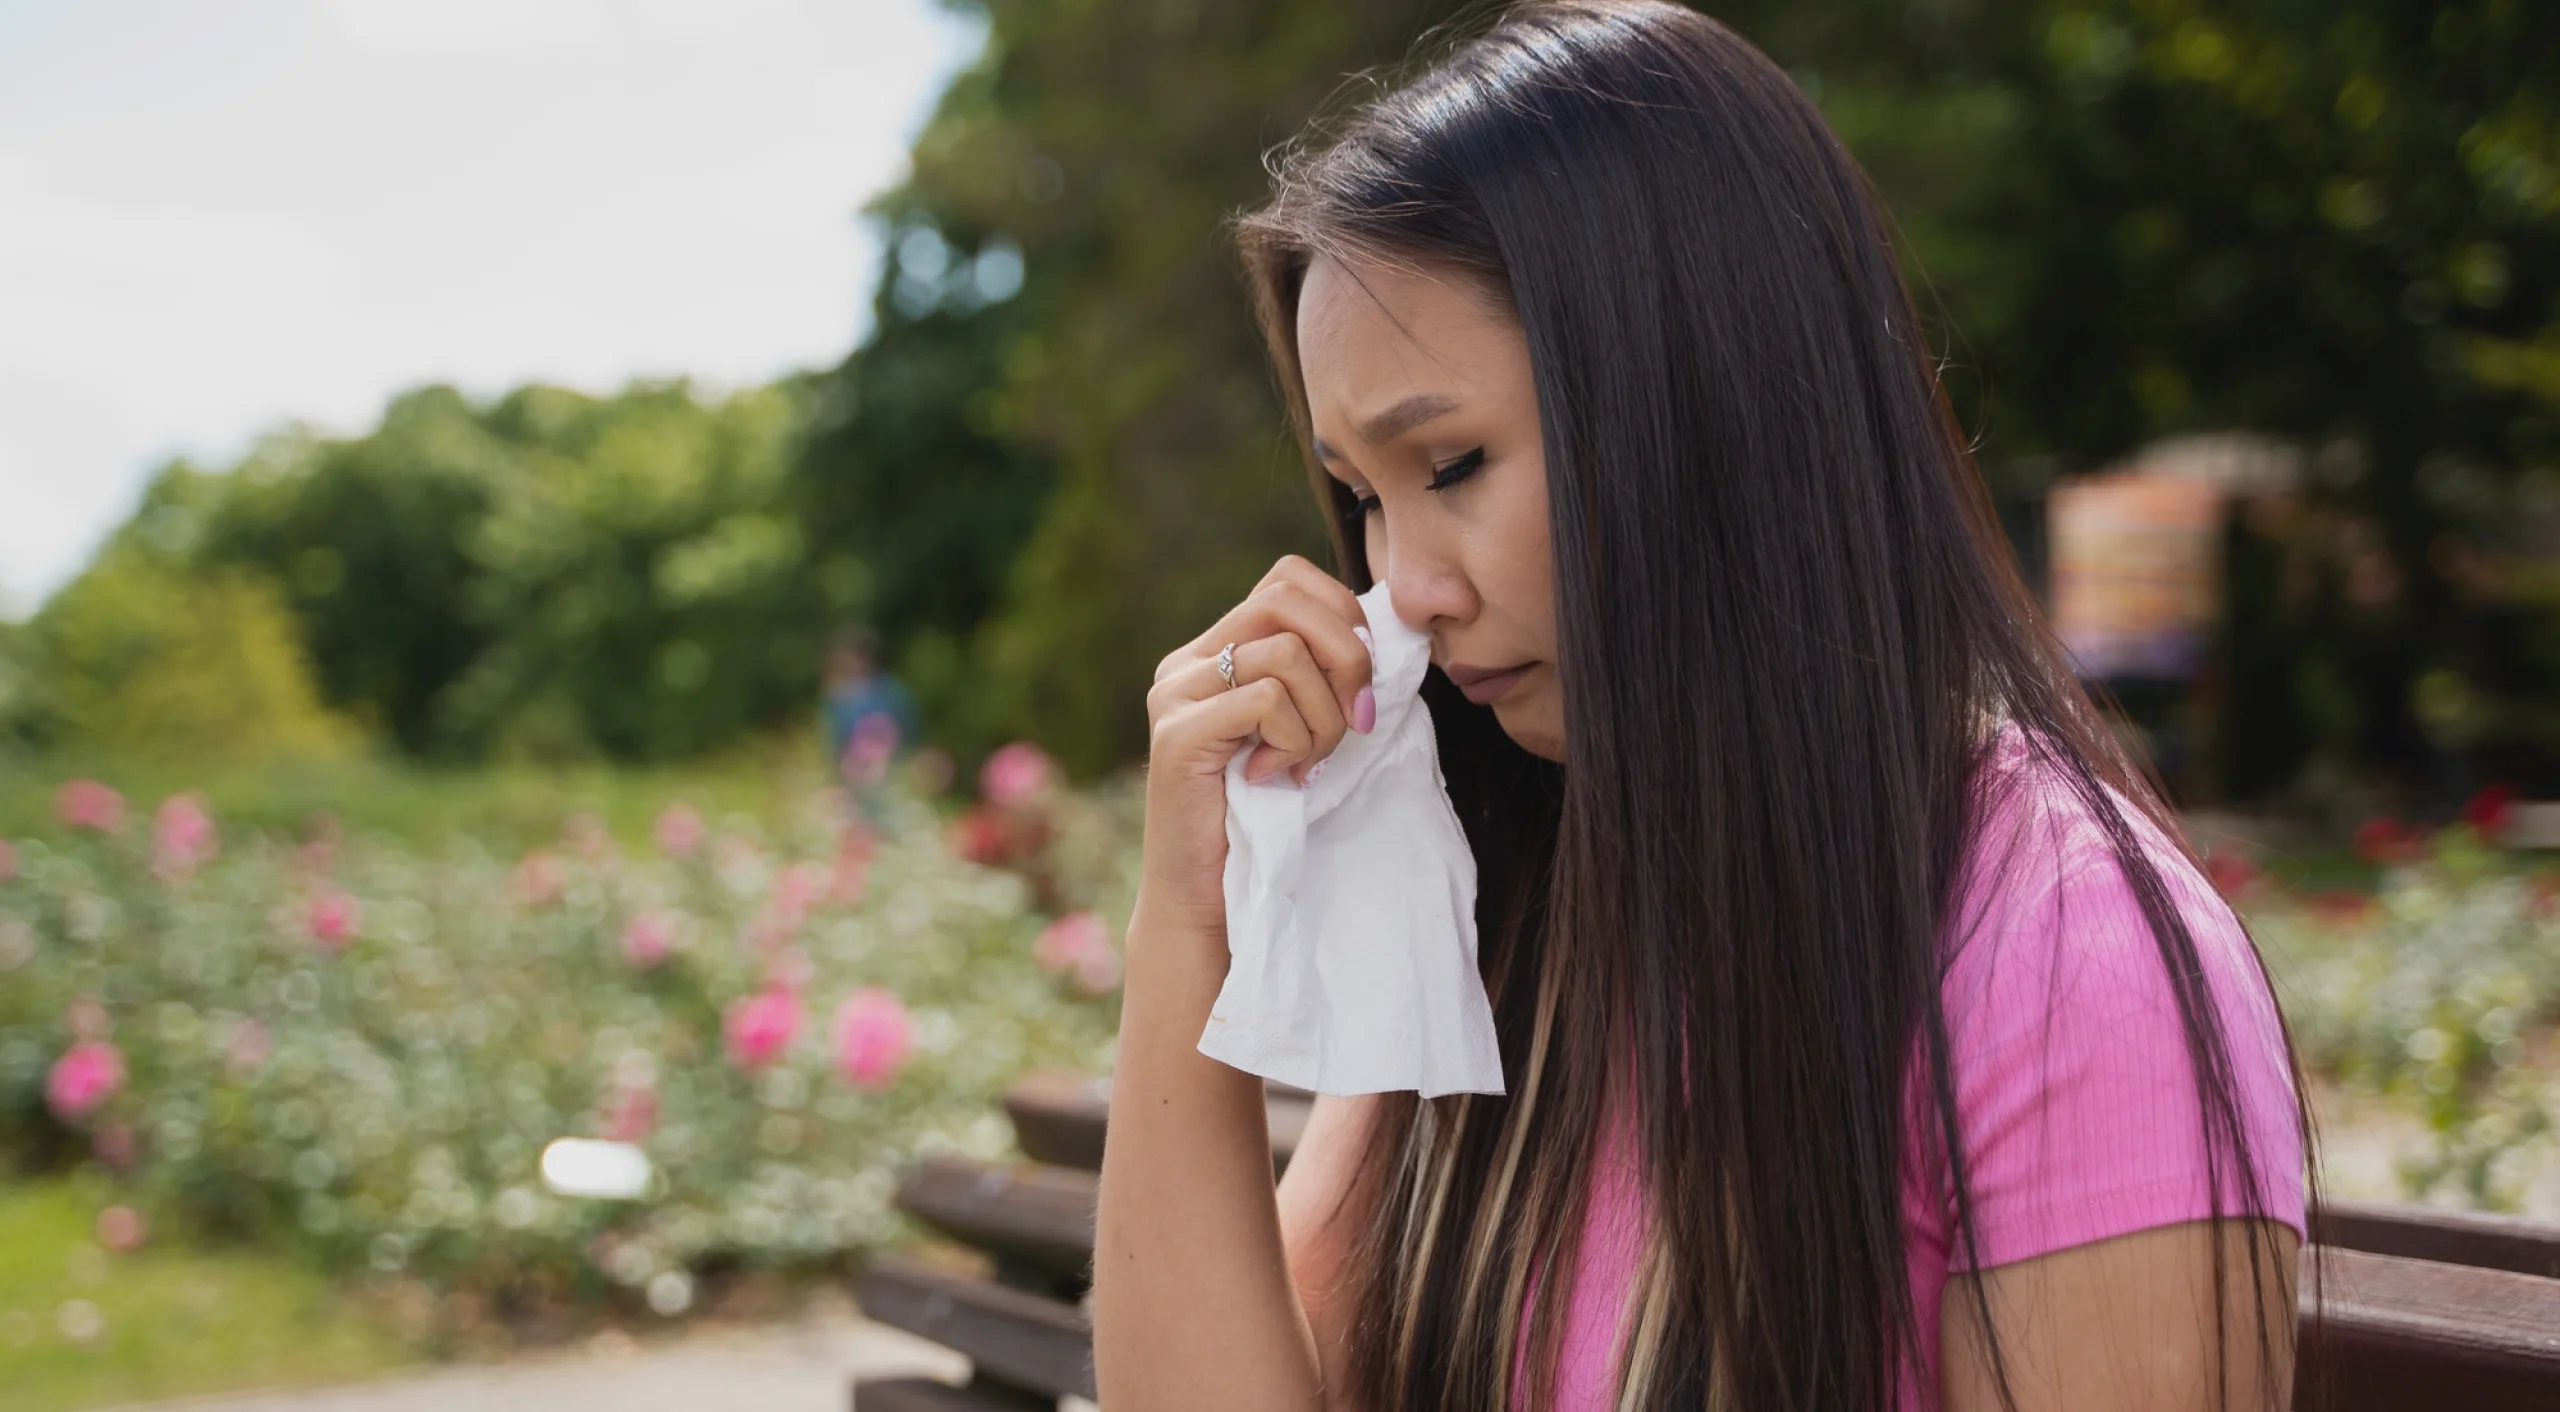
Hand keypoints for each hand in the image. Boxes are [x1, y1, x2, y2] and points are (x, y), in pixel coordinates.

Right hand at [1139, 555, 1374, 928]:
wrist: (1208, 900)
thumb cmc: (1264, 820)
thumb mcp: (1302, 732)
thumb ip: (1320, 678)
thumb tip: (1383, 634)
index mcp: (1213, 652)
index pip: (1287, 579)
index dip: (1343, 614)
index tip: (1360, 684)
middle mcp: (1186, 663)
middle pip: (1287, 598)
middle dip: (1346, 656)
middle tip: (1356, 722)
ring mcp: (1175, 694)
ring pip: (1286, 651)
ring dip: (1322, 716)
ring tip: (1306, 765)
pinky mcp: (1179, 734)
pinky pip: (1267, 699)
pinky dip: (1294, 741)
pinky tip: (1277, 778)